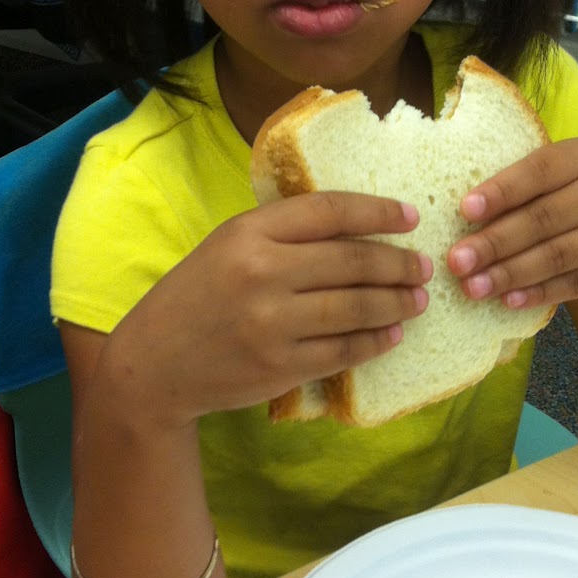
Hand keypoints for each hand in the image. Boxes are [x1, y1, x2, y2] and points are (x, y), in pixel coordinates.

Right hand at [110, 192, 429, 424]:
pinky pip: (345, 350)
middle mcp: (262, 273)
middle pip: (352, 260)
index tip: (410, 217)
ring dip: (396, 303)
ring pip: (356, 307)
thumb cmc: (196, 297)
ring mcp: (273, 323)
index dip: (377, 212)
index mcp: (249, 233)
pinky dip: (376, 341)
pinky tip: (392, 334)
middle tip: (423, 266)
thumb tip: (357, 226)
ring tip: (418, 300)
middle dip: (398, 263)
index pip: (330, 211)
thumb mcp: (228, 246)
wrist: (154, 365)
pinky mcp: (281, 365)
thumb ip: (282, 233)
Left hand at [447, 138, 577, 310]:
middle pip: (544, 219)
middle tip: (456, 260)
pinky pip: (576, 284)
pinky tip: (509, 300)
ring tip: (472, 286)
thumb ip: (537, 179)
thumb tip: (470, 210)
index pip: (541, 170)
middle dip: (495, 242)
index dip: (502, 191)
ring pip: (557, 256)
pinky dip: (540, 293)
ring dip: (511, 274)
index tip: (465, 210)